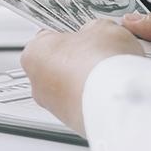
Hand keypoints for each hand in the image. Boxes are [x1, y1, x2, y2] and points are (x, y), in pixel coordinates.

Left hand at [20, 20, 142, 134]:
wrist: (117, 101)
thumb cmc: (101, 63)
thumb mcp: (102, 28)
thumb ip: (93, 28)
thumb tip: (96, 32)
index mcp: (33, 52)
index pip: (49, 37)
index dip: (71, 34)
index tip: (85, 34)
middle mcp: (36, 83)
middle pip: (58, 64)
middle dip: (79, 59)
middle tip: (100, 53)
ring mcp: (53, 106)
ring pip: (70, 87)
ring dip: (88, 80)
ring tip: (111, 72)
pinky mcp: (71, 122)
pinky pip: (83, 104)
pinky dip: (96, 98)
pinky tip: (112, 90)